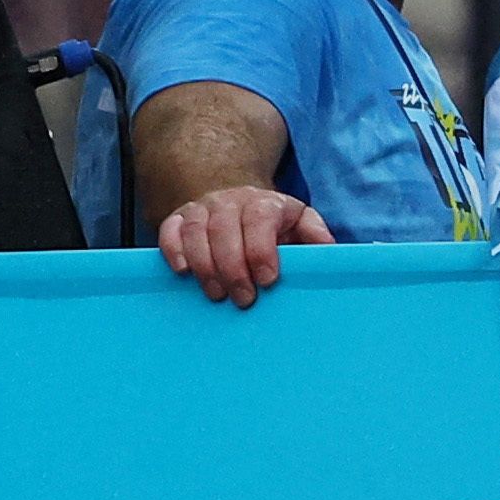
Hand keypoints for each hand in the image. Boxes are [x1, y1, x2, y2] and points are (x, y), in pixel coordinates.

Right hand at [157, 184, 331, 305]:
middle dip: (233, 267)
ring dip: (205, 265)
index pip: (260, 219)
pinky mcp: (179, 219)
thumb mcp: (299, 222)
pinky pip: (169, 230)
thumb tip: (330, 251)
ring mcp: (202, 209)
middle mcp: (230, 202)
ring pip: (196, 230)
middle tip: (244, 299)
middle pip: (225, 228)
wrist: (237, 200)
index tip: (268, 279)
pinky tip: (182, 272)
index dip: (262, 249)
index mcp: (264, 203)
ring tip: (217, 295)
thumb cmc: (273, 223)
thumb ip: (314, 234)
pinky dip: (173, 250)